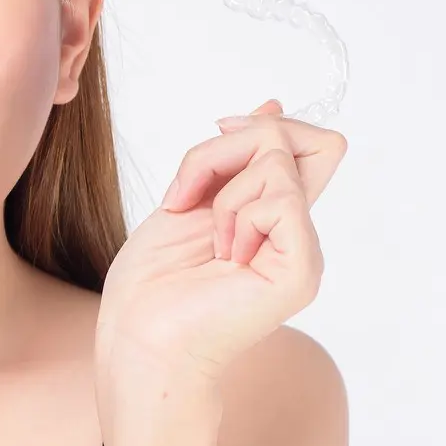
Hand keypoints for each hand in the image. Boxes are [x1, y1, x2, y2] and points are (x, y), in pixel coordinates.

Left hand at [95, 99, 346, 409]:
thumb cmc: (153, 284)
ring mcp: (303, 251)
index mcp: (274, 216)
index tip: (216, 135)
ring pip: (276, 160)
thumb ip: (233, 160)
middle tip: (189, 194)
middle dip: (226, 147)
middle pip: (294, 137)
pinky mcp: (301, 269)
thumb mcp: (191, 198)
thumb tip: (272, 106)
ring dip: (222, 192)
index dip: (261, 125)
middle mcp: (295, 231)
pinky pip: (280, 198)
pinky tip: (226, 257)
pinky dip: (238, 216)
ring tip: (211, 243)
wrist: (139, 339)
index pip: (307, 144)